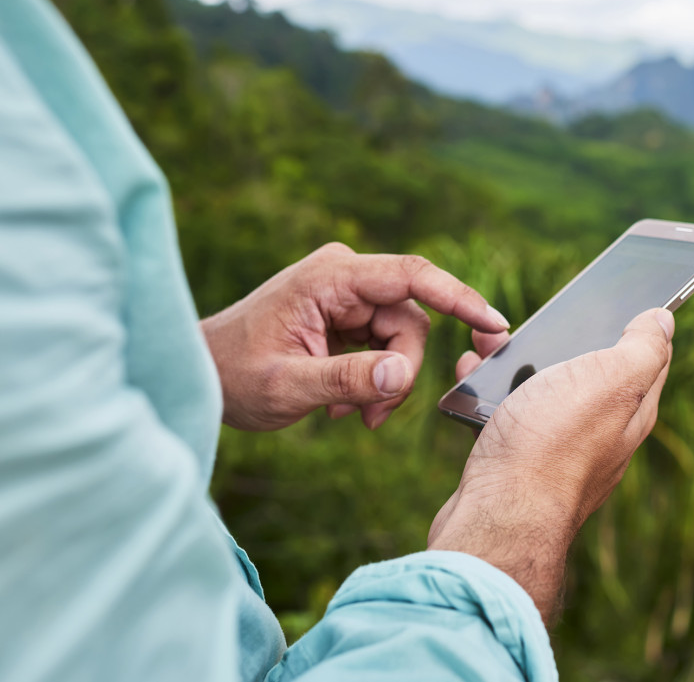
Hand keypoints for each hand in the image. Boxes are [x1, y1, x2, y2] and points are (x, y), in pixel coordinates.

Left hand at [200, 242, 508, 430]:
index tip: (494, 325)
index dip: (458, 298)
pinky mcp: (346, 314)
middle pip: (411, 320)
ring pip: (402, 337)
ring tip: (350, 415)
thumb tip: (400, 375)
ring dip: (386, 382)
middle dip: (401, 371)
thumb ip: (347, 379)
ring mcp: (345, 293)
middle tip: (372, 417)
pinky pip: (385, 344)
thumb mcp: (288, 387)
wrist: (199, 376)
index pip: (411, 276)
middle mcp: (343, 276)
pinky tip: (343, 404)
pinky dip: (374, 378)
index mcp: (329, 277)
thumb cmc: (232, 376)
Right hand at [428, 308, 674, 622]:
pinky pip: (507, 416)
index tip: (627, 295)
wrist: (497, 517)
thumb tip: (663, 320)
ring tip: (493, 342)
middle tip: (544, 316)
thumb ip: (642, 348)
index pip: (648, 358)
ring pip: (542, 391)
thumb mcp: (612, 379)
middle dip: (565, 338)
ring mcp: (558, 451)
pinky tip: (470, 378)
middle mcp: (601, 434)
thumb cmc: (554, 444)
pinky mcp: (517, 465)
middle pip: (589, 372)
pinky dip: (489, 393)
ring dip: (518, 362)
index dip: (639, 323)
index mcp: (631, 411)